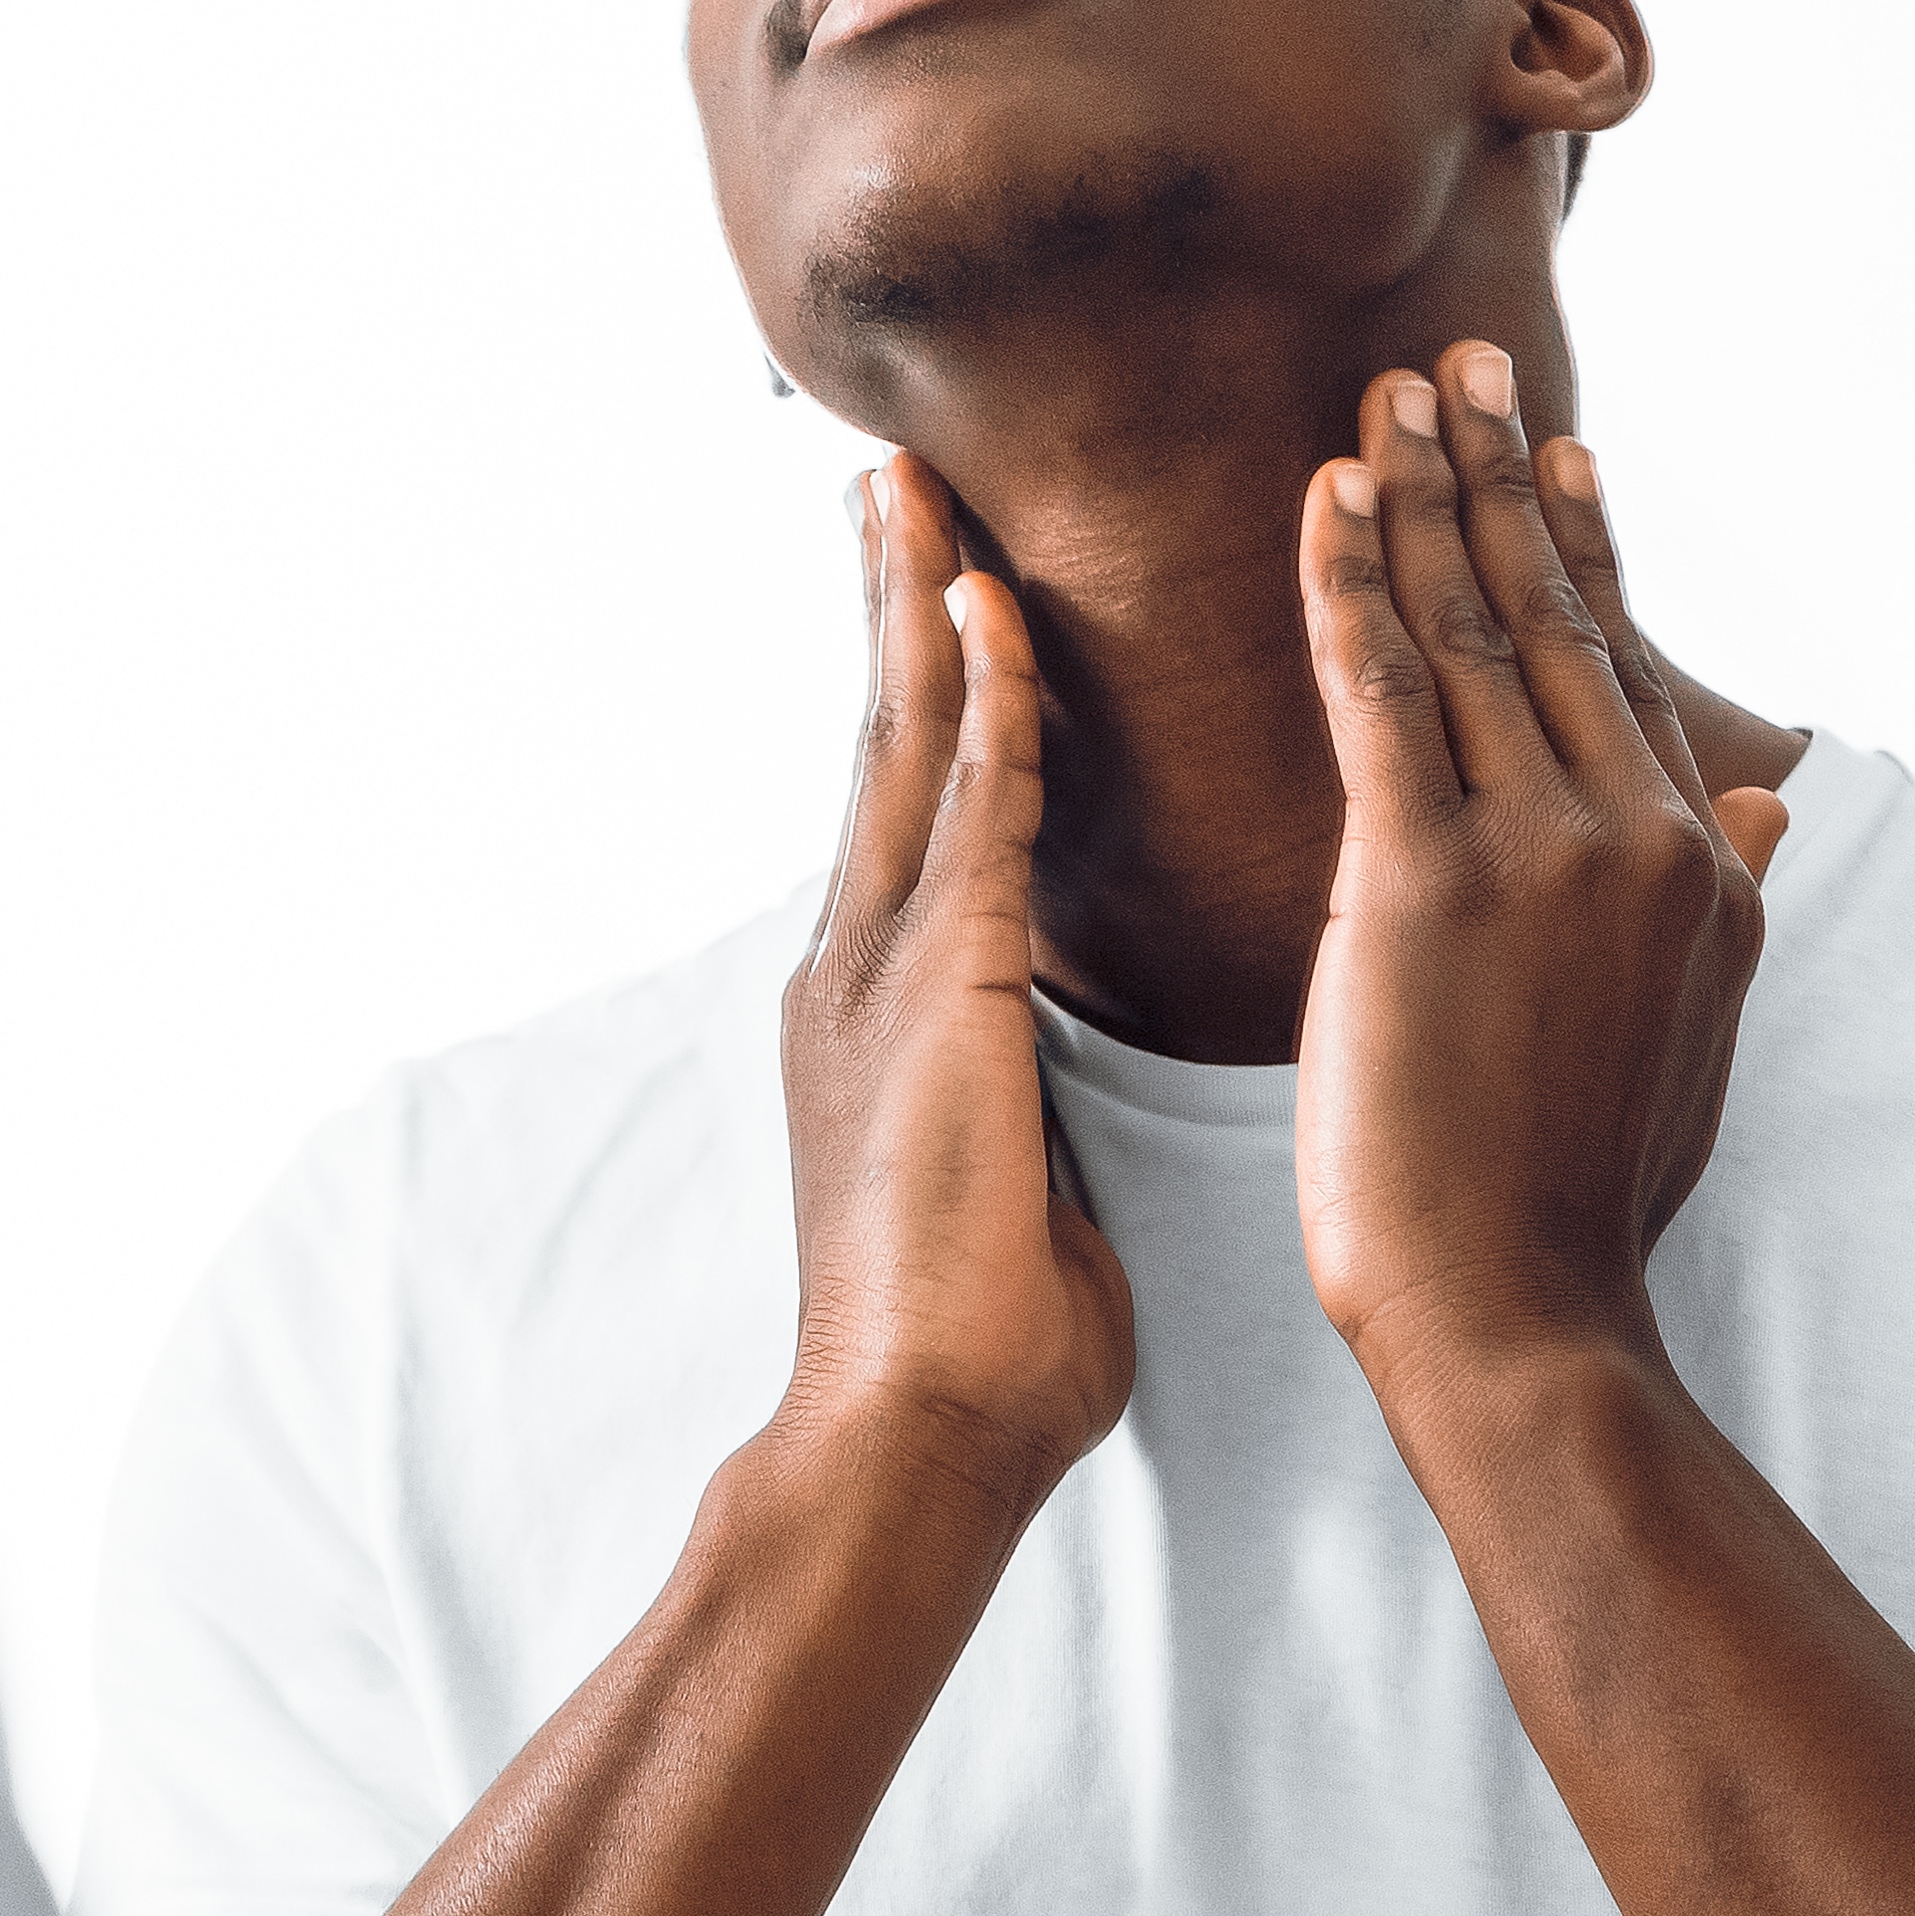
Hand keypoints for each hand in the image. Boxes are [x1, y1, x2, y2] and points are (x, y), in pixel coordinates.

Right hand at [762, 456, 1135, 1517]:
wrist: (917, 1435)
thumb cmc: (989, 1345)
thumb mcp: (1016, 1175)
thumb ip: (1023, 1094)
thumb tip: (1057, 1077)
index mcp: (882, 1009)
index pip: (910, 811)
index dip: (921, 688)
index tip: (937, 584)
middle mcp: (857, 968)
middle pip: (882, 744)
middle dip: (890, 606)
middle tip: (894, 480)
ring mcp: (877, 977)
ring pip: (906, 751)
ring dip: (920, 613)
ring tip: (918, 498)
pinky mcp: (934, 999)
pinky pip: (969, 821)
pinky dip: (984, 711)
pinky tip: (995, 620)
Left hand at [1288, 345, 1788, 1380]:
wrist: (1521, 1312)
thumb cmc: (1582, 1193)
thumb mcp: (1695, 1030)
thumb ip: (1731, 895)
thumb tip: (1772, 784)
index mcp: (1698, 865)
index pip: (1628, 663)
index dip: (1583, 539)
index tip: (1551, 439)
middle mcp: (1636, 834)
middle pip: (1553, 615)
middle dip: (1493, 474)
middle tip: (1452, 358)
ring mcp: (1536, 854)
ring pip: (1470, 631)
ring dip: (1416, 496)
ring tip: (1381, 394)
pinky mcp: (1421, 885)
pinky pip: (1381, 695)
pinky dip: (1348, 584)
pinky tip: (1320, 499)